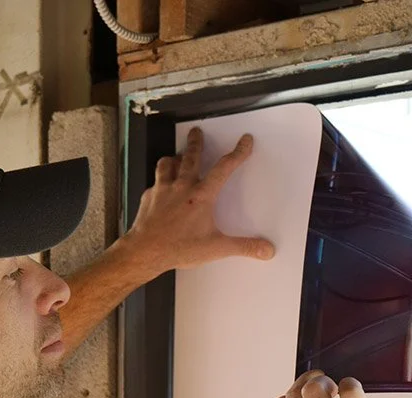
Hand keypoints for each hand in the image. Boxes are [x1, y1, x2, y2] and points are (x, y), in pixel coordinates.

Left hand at [122, 127, 274, 278]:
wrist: (145, 251)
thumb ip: (243, 247)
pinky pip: (154, 182)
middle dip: (196, 143)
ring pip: (167, 164)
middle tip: (196, 131)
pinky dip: (159, 180)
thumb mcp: (216, 248)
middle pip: (190, 157)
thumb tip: (266, 250)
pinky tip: (160, 186)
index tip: (244, 141)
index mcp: (201, 195)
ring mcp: (162, 189)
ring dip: (173, 158)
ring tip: (175, 155)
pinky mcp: (148, 197)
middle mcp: (181, 187)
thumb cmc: (179, 247)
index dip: (237, 153)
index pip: (224, 168)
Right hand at [272, 371, 411, 397]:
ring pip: (317, 392)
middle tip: (325, 386)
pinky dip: (350, 385)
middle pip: (297, 395)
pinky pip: (353, 397)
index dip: (293, 394)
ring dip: (326, 382)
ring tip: (338, 390)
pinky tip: (351, 390)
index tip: (307, 395)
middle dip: (309, 382)